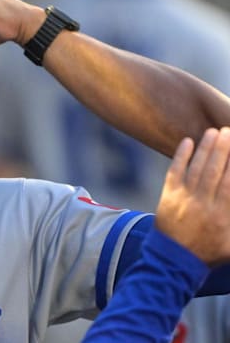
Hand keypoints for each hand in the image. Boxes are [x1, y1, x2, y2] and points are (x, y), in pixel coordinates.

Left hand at [155, 127, 229, 265]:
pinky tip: (187, 142)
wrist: (173, 260)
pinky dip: (180, 156)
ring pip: (195, 169)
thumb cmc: (209, 252)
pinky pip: (174, 172)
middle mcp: (203, 204)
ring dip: (204, 148)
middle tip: (228, 131)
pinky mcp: (168, 197)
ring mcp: (183, 199)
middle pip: (214, 171)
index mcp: (222, 215)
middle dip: (222, 149)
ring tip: (212, 132)